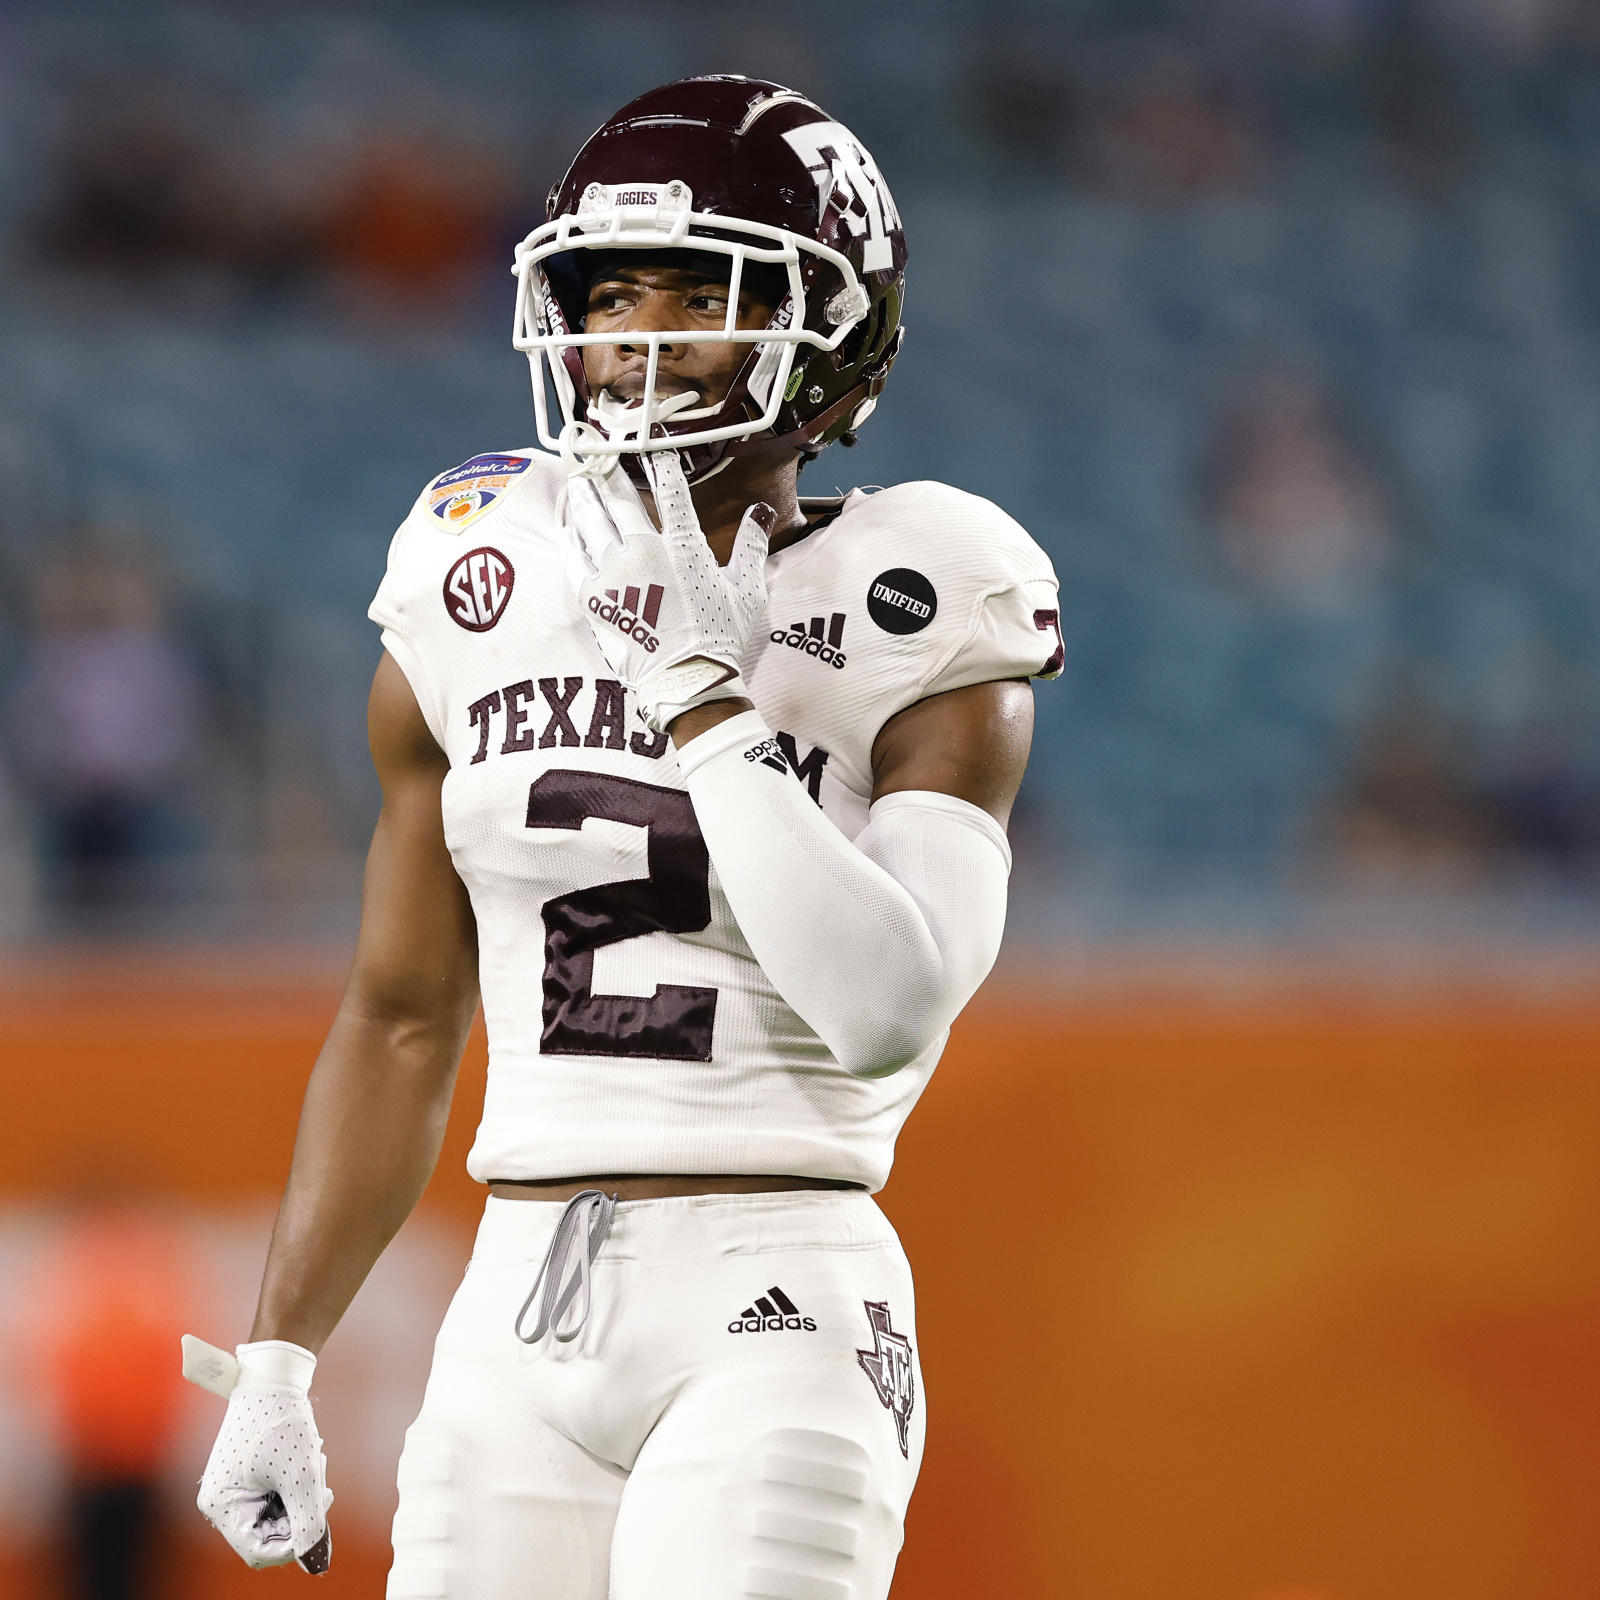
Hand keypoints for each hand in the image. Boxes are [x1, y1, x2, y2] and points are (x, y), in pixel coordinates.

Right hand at [194, 1340, 332, 1573]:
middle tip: (322, 1485)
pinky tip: (307, 1456)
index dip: (294, 1543)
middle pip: (269, 1534)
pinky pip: (276, 1495)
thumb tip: (316, 1562)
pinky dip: (296, 1482)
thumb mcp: (301, 1475)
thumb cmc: (281, 1422)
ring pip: (277, 1514)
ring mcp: (233, 1488)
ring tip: (313, 1461)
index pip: (259, 1551)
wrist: (274, 1377)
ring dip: (302, 1494)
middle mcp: (220, 1502)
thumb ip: (310, 1521)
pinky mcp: (248, 1475)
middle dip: (300, 1511)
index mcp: (221, 1506)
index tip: (319, 1511)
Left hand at [564, 450, 771, 732]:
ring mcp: (614, 573)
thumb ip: (751, 546)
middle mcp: (643, 550)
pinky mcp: (593, 597)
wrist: (686, 681)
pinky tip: (566, 528)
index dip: (660, 462)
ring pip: (591, 522)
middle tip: (599, 456)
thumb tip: (760, 512)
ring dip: (585, 498)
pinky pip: (573, 559)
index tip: (651, 444)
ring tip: (578, 482)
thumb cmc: (722, 639)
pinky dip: (569, 539)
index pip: (671, 490)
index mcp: (684, 545)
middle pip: (620, 499)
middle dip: (609, 473)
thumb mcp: (748, 590)